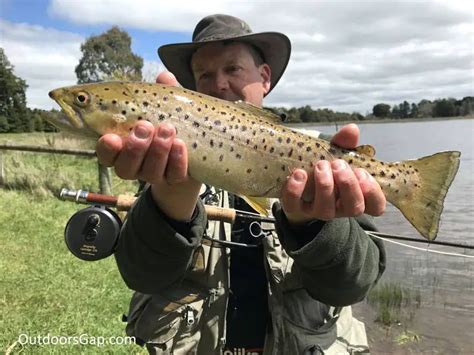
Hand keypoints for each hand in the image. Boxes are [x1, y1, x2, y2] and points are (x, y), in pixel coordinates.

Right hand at [96, 72, 201, 220]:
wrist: (195, 154)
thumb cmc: (170, 123)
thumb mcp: (166, 107)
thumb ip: (162, 93)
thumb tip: (164, 76)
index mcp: (123, 147)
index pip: (106, 154)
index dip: (106, 148)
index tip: (110, 137)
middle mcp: (135, 165)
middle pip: (125, 167)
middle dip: (134, 148)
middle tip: (145, 126)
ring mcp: (156, 175)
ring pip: (149, 172)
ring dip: (158, 150)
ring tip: (168, 129)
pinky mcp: (177, 180)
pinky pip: (175, 175)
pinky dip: (177, 160)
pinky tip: (181, 144)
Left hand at [280, 123, 385, 224]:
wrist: (300, 182)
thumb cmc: (327, 168)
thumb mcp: (338, 154)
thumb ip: (345, 144)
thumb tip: (351, 129)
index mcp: (358, 196)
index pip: (376, 206)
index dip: (372, 192)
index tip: (361, 171)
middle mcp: (341, 208)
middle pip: (354, 208)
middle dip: (348, 184)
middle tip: (338, 164)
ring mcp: (319, 211)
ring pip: (327, 211)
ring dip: (325, 186)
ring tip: (321, 165)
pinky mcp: (297, 209)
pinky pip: (296, 206)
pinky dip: (296, 190)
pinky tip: (299, 174)